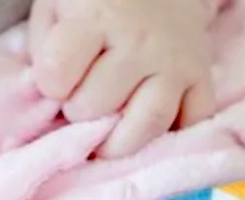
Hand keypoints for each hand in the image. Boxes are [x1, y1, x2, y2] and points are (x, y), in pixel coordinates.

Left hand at [29, 0, 215, 156]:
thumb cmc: (93, 4)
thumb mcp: (55, 11)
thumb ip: (44, 53)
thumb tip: (49, 102)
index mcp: (95, 19)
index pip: (58, 72)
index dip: (50, 85)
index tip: (54, 82)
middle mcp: (139, 41)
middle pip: (98, 104)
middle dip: (80, 113)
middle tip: (81, 105)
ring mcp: (174, 60)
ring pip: (150, 122)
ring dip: (119, 142)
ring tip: (106, 137)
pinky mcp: (201, 75)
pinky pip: (193, 120)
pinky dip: (170, 135)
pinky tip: (146, 127)